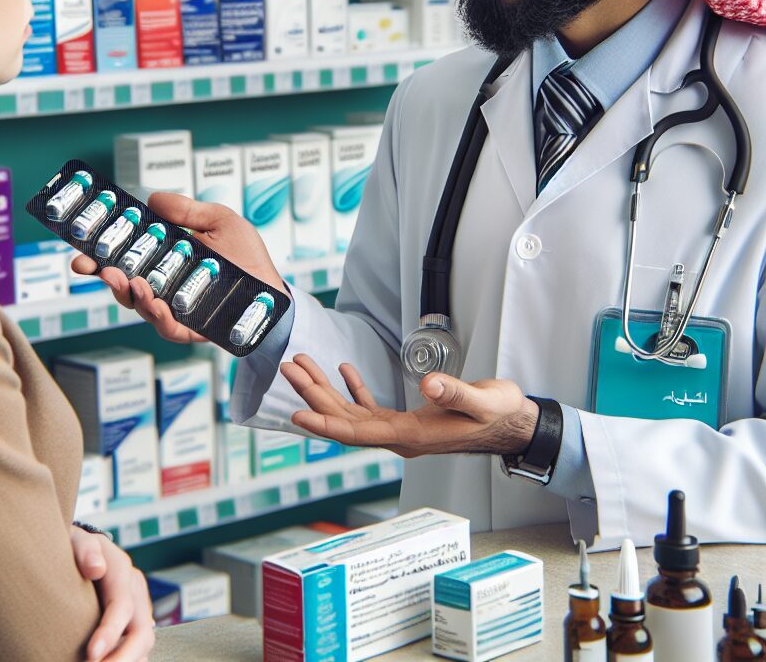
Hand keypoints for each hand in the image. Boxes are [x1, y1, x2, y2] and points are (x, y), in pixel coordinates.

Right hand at [70, 193, 285, 344]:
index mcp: (164, 257)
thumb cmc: (247, 256)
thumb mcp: (221, 221)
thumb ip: (188, 211)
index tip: (80, 247)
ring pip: (140, 305)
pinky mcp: (190, 329)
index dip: (99, 252)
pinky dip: (158, 316)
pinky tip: (155, 304)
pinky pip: (168, 327)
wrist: (274, 293)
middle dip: (101, 274)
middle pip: (122, 281)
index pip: (124, 253)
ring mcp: (173, 308)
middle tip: (88, 266)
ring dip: (128, 293)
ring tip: (129, 281)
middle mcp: (162, 283)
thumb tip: (152, 198)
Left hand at [70, 527, 154, 660]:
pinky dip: (127, 660)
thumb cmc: (74, 548)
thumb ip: (85, 550)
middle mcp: (135, 590)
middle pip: (142, 632)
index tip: (91, 655)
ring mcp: (138, 607)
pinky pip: (138, 648)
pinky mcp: (135, 622)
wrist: (82, 551)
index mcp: (122, 570)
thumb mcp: (76, 540)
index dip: (109, 633)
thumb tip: (95, 569)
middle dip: (123, 659)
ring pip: (144, 644)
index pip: (122, 606)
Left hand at [280, 354, 538, 457]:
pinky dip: (354, 390)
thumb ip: (455, 393)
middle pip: (346, 420)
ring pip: (353, 413)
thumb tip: (429, 386)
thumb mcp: (482, 401)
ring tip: (304, 365)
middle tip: (290, 368)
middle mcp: (400, 438)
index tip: (297, 412)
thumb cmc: (500, 415)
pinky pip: (372, 408)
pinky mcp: (408, 421)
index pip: (358, 433)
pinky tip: (345, 371)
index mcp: (412, 437)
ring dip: (327, 389)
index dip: (325, 423)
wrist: (514, 425)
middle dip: (314, 395)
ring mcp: (402, 431)